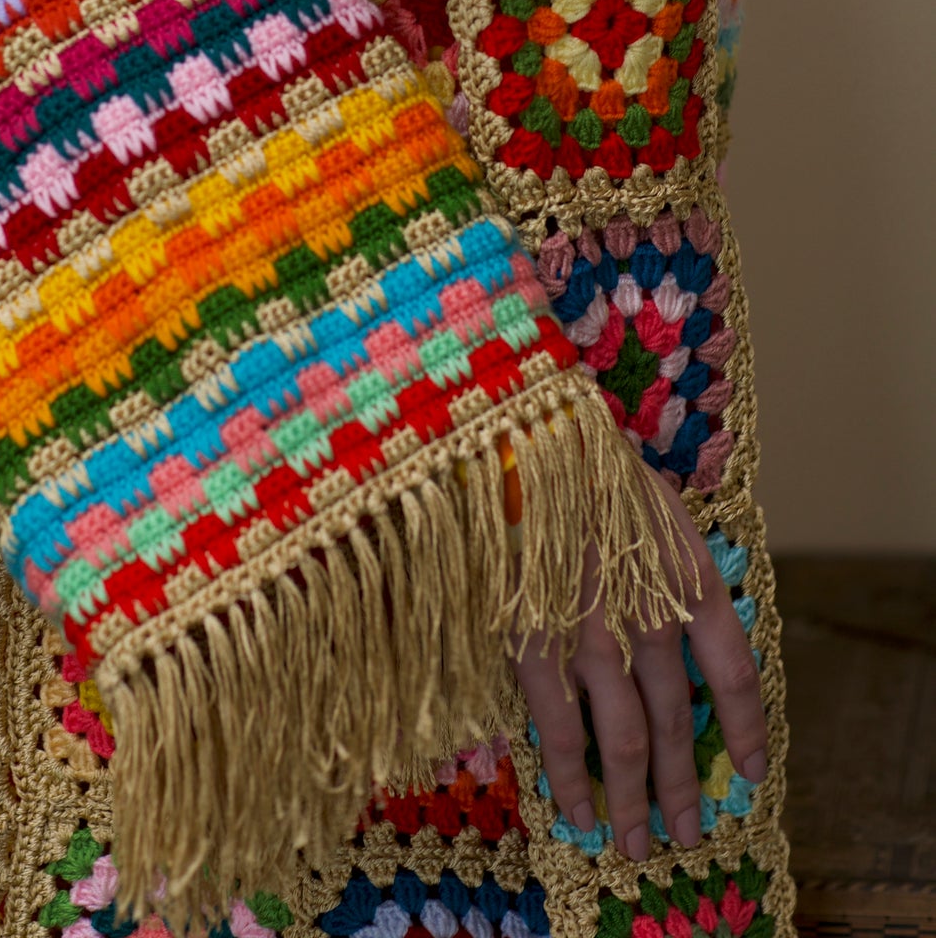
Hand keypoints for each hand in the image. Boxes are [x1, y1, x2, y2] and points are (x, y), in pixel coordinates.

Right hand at [513, 469, 767, 860]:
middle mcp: (650, 618)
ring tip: (639, 842)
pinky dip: (570, 777)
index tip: (754, 772)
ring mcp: (592, 637)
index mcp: (689, 578)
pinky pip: (561, 730)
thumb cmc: (589, 461)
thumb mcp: (657, 506)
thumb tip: (686, 627)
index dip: (747, 730)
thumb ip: (673, 570)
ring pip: (623, 740)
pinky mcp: (536, 645)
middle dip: (683, 785)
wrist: (524, 436)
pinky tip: (577, 811)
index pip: (735, 674)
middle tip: (688, 832)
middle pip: (676, 723)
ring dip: (634, 798)